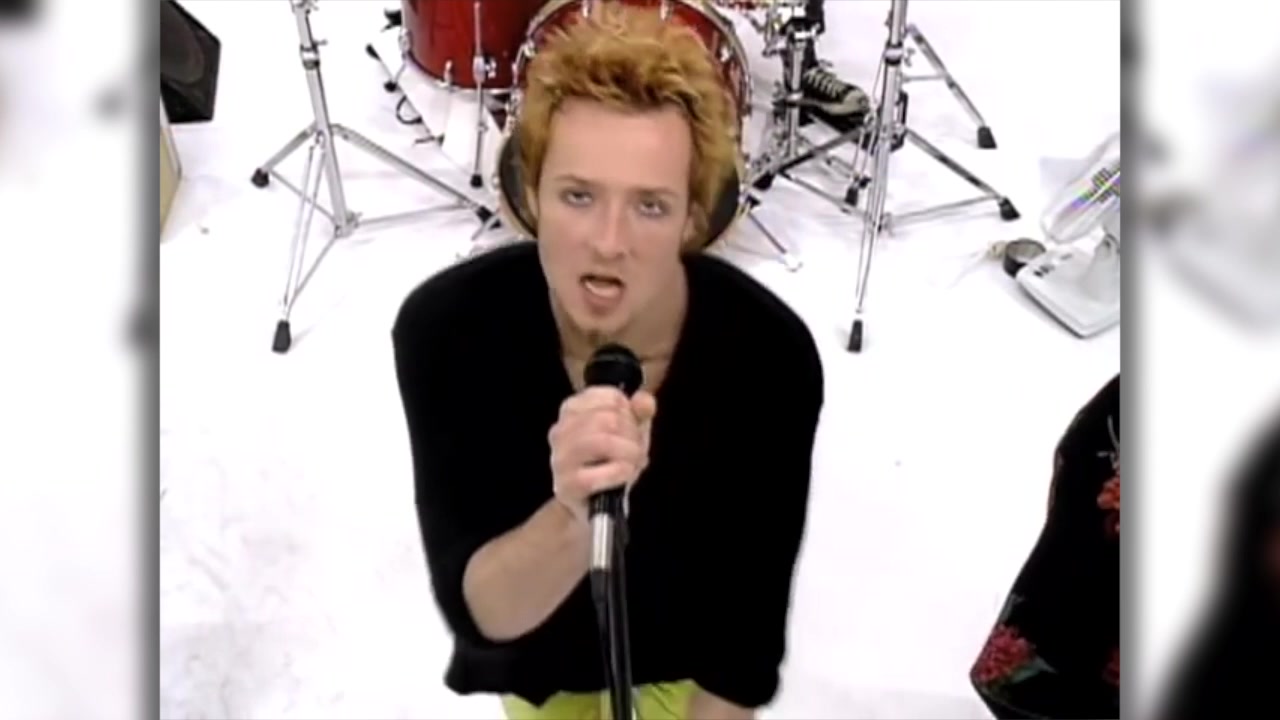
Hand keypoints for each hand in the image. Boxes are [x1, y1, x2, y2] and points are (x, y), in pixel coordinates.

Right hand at [548, 386, 656, 522]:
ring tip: (631, 464)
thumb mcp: (630, 432)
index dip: (631, 414)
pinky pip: (603, 471)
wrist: (595, 506)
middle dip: (632, 437)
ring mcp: (561, 458)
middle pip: (609, 419)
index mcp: (572, 408)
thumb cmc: (610, 463)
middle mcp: (560, 430)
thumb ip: (640, 412)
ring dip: (629, 454)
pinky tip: (623, 476)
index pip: (611, 397)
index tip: (629, 430)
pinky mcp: (567, 485)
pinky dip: (621, 473)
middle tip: (635, 452)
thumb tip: (645, 401)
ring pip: (604, 441)